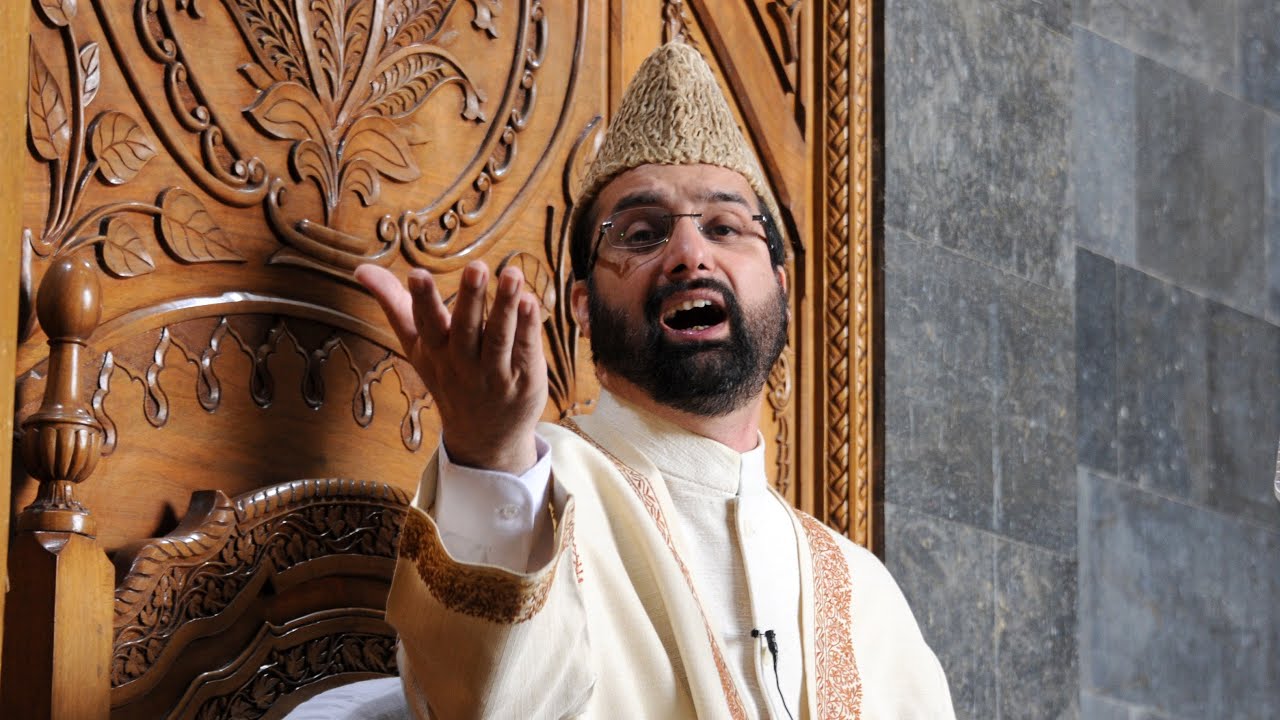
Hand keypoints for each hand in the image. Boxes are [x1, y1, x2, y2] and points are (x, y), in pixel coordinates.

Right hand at [355, 261, 546, 473]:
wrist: (483, 437)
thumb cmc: (448, 377)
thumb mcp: (416, 346)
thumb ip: (393, 304)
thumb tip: (360, 270)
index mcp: (434, 351)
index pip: (426, 324)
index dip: (421, 300)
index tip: (417, 274)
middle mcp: (463, 363)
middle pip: (466, 329)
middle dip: (470, 298)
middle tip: (477, 267)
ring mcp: (495, 373)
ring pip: (500, 337)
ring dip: (506, 305)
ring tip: (512, 275)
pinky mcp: (524, 377)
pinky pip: (526, 349)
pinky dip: (529, 326)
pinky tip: (531, 301)